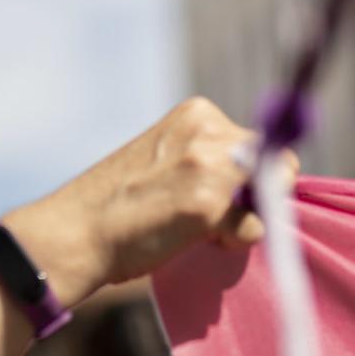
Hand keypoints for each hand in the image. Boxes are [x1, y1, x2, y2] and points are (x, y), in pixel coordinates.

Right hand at [14, 97, 266, 299]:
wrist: (76, 232)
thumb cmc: (121, 204)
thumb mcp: (167, 156)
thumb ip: (209, 157)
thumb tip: (265, 181)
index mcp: (197, 113)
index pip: (261, 141)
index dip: (249, 176)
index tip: (217, 194)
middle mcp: (209, 130)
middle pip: (278, 164)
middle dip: (256, 194)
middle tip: (210, 215)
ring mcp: (210, 164)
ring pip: (271, 196)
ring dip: (244, 218)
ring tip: (196, 227)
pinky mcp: (208, 204)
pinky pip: (255, 229)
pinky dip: (234, 243)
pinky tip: (191, 238)